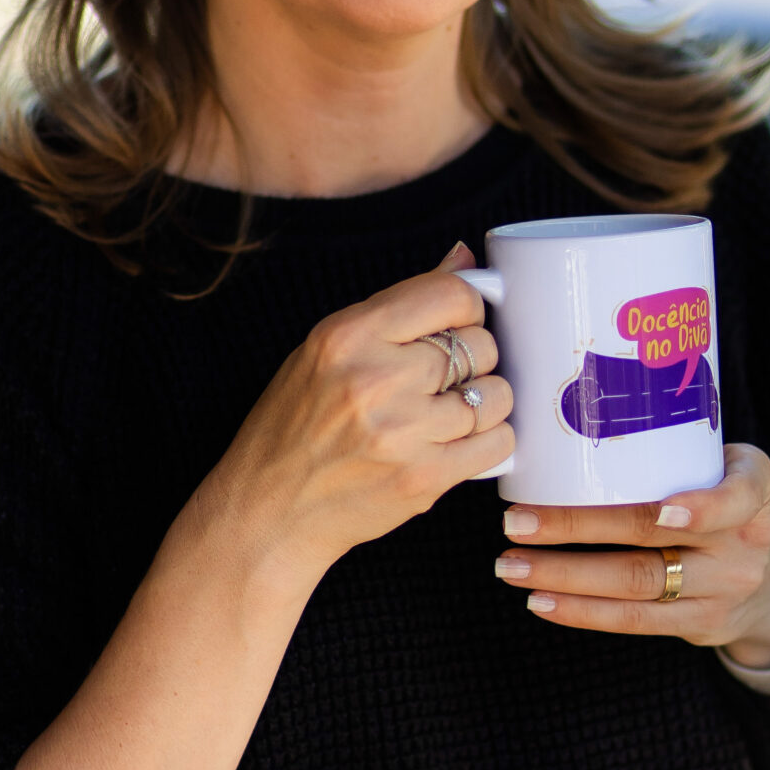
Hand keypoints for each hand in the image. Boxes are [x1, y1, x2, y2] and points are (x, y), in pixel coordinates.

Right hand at [195, 242, 512, 599]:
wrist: (269, 511)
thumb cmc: (294, 427)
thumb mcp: (326, 350)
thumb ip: (397, 307)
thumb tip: (464, 257)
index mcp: (347, 335)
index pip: (451, 294)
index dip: (467, 307)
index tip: (459, 324)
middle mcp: (375, 379)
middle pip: (480, 345)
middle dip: (475, 359)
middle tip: (445, 378)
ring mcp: (403, 432)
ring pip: (497, 395)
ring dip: (485, 403)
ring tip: (450, 412)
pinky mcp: (424, 477)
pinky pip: (499, 443)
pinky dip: (489, 441)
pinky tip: (460, 442)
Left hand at [491, 443, 769, 662]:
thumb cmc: (724, 497)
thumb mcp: (728, 465)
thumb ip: (675, 448)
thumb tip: (566, 423)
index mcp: (754, 488)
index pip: (734, 497)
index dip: (701, 506)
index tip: (659, 510)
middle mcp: (744, 542)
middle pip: (654, 537)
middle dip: (578, 528)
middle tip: (518, 522)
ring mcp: (722, 589)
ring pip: (637, 584)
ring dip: (566, 576)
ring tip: (512, 565)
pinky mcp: (699, 624)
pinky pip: (636, 622)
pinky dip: (583, 611)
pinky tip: (541, 601)